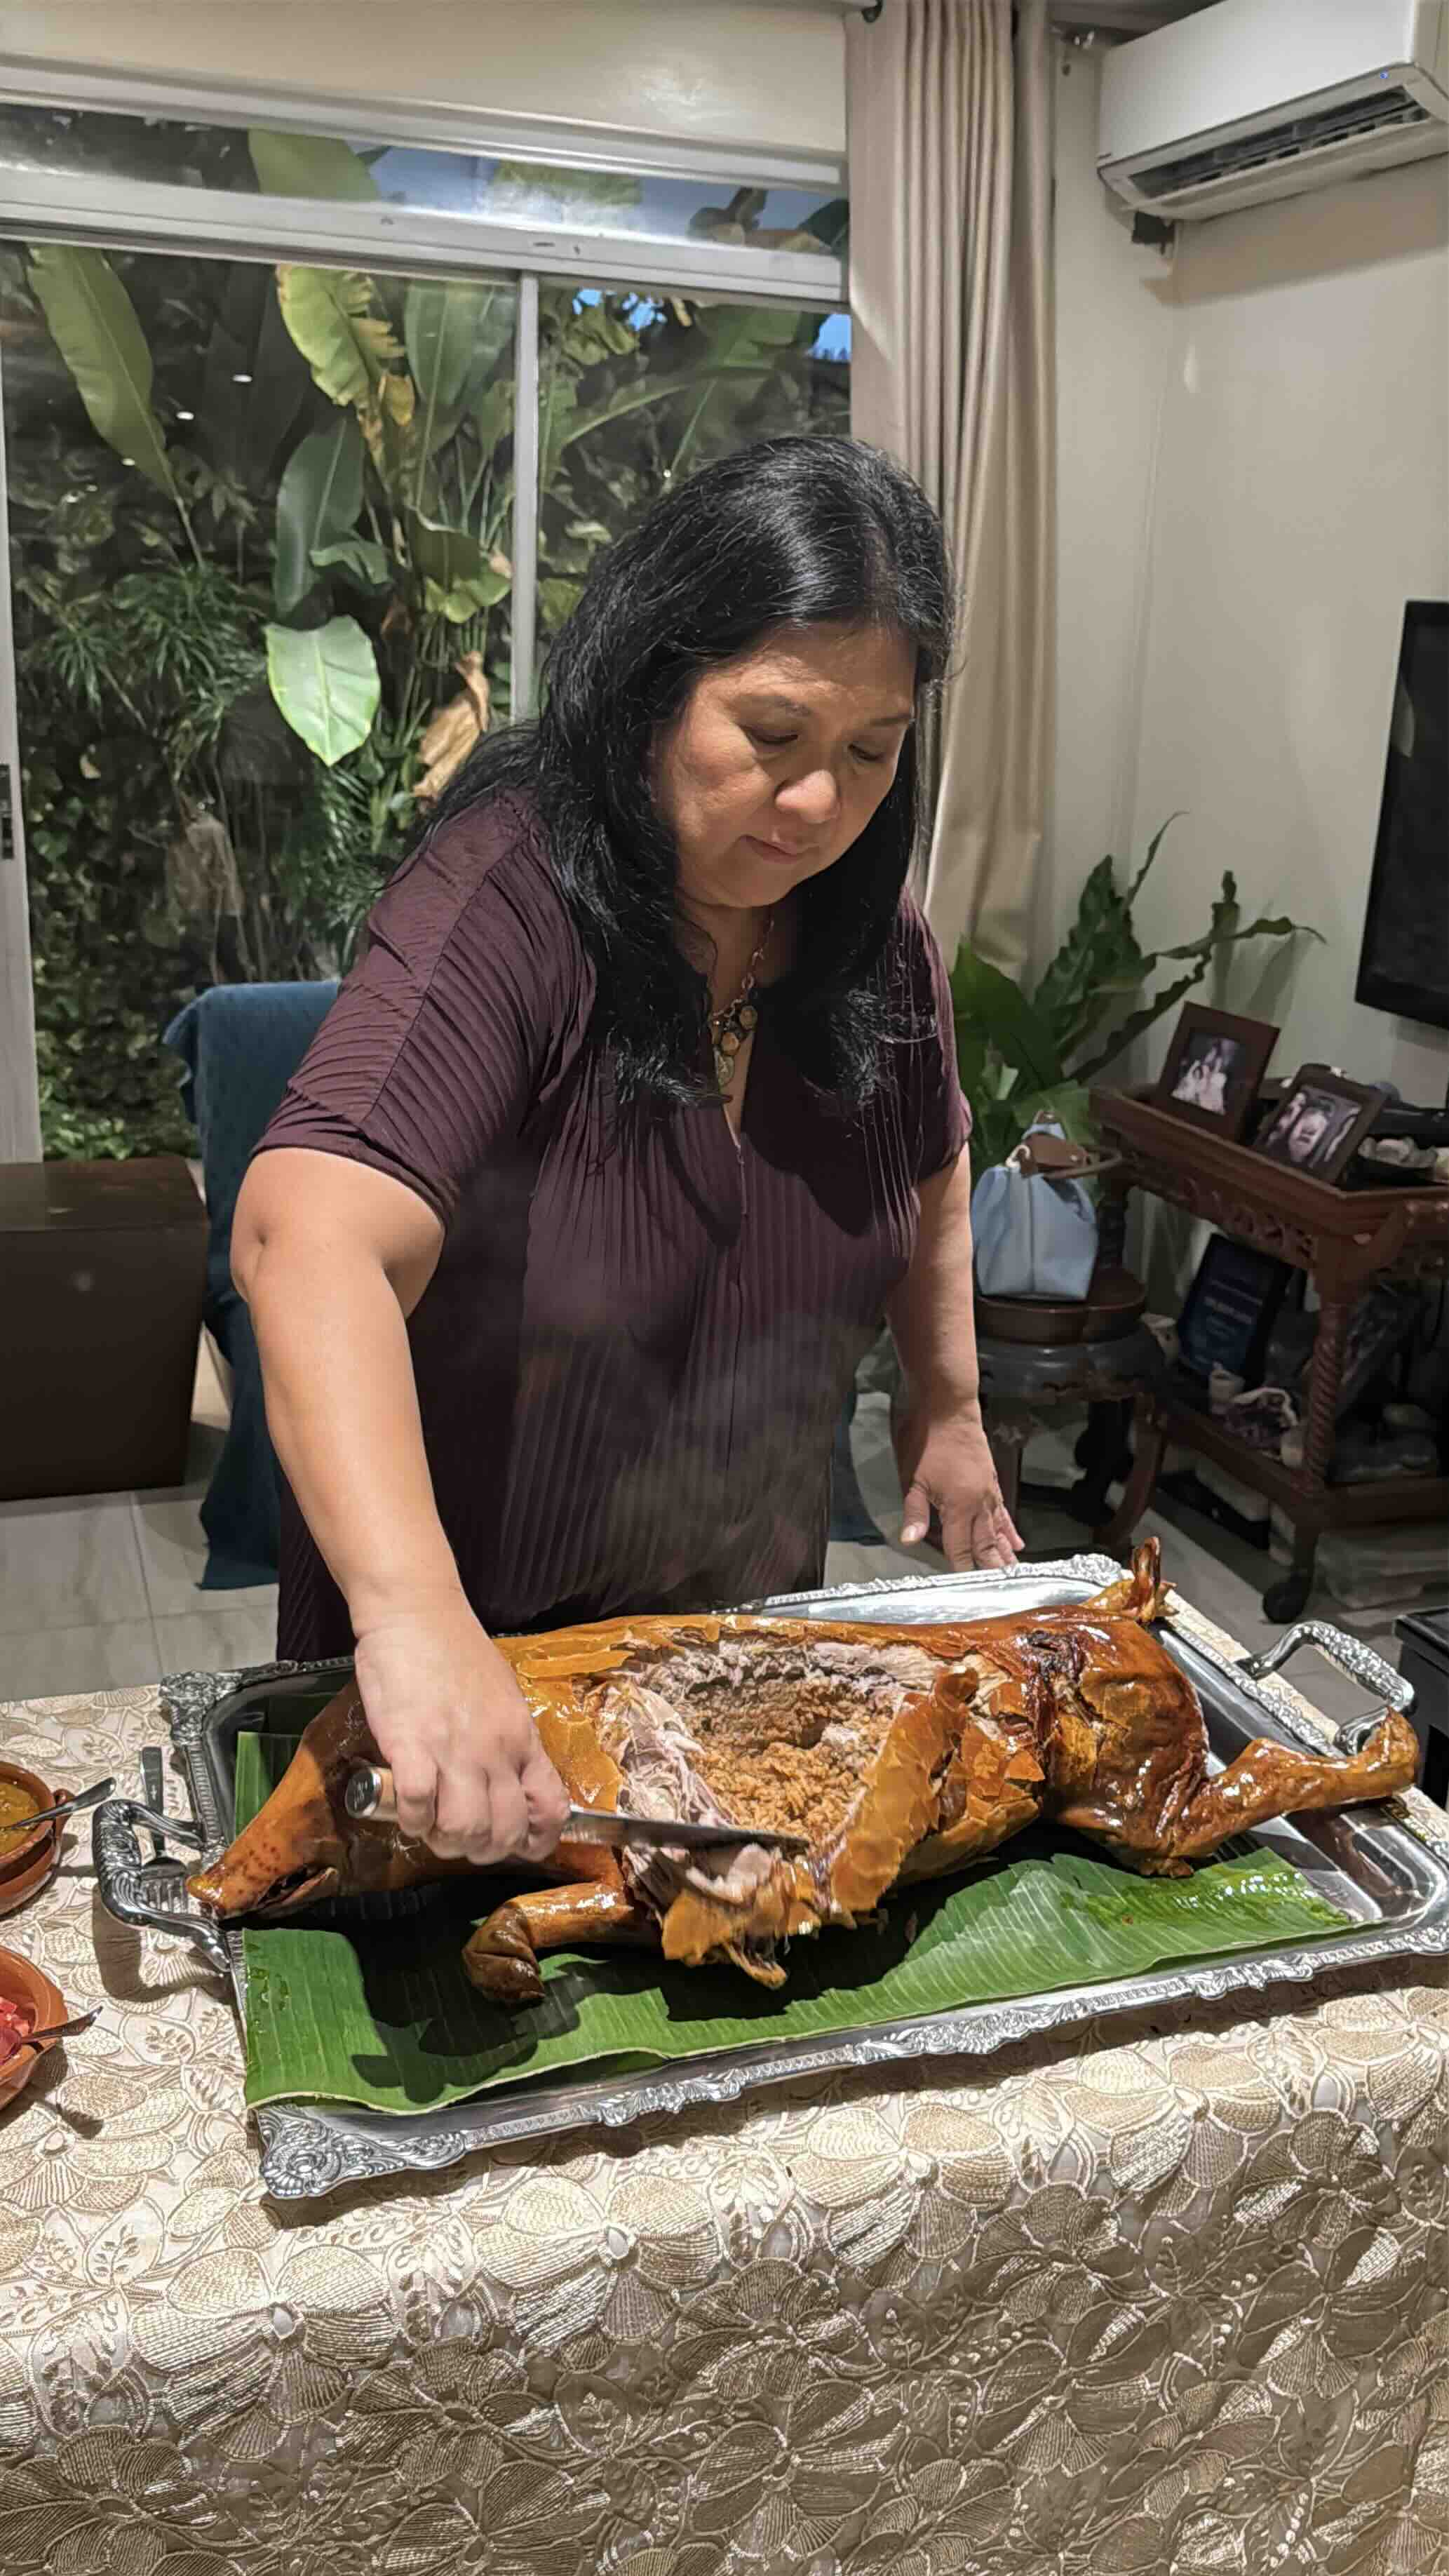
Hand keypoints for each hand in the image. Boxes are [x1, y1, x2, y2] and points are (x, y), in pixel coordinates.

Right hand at [352, 1585, 568, 1865]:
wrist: (417, 1612)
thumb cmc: (456, 1651)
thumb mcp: (502, 1696)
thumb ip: (507, 1740)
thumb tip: (505, 1779)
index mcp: (522, 1737)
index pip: (551, 1807)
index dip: (538, 1840)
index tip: (517, 1846)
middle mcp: (496, 1750)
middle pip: (504, 1831)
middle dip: (482, 1850)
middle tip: (460, 1838)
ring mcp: (455, 1749)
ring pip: (464, 1829)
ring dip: (445, 1840)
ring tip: (431, 1827)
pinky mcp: (411, 1745)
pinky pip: (418, 1806)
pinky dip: (411, 1820)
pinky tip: (406, 1810)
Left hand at [894, 1395, 1022, 1571]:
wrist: (950, 1410)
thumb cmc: (927, 1443)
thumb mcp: (914, 1480)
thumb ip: (915, 1513)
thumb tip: (910, 1541)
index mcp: (959, 1507)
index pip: (960, 1548)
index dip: (962, 1568)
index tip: (968, 1588)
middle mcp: (979, 1504)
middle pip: (986, 1544)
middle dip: (993, 1568)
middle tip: (1005, 1590)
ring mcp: (988, 1493)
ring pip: (999, 1531)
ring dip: (1005, 1553)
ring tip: (1015, 1573)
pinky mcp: (991, 1483)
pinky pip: (1003, 1512)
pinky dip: (1010, 1529)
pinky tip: (1017, 1541)